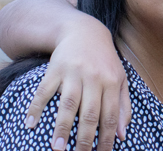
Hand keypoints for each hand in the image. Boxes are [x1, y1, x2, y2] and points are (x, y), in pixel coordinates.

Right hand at [24, 20, 131, 150]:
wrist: (85, 31)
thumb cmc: (105, 61)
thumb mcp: (120, 79)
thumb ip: (123, 106)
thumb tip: (123, 135)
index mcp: (112, 82)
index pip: (110, 115)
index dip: (107, 137)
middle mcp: (94, 77)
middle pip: (90, 113)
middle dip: (85, 138)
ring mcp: (74, 72)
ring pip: (68, 104)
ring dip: (62, 127)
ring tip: (58, 148)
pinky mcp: (55, 68)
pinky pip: (44, 91)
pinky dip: (37, 107)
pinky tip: (31, 124)